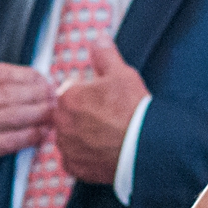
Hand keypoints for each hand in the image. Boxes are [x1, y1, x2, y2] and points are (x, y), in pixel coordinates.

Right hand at [0, 21, 55, 201]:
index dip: (26, 75)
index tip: (42, 78)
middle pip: (10, 95)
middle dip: (38, 94)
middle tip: (55, 94)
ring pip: (13, 118)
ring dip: (39, 114)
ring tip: (54, 111)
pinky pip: (8, 142)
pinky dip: (29, 137)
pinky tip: (43, 133)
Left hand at [55, 38, 148, 185]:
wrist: (146, 146)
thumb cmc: (134, 111)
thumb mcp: (122, 74)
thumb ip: (105, 55)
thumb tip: (99, 40)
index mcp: (68, 97)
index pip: (69, 91)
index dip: (86, 94)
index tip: (99, 99)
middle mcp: (62, 123)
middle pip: (66, 115)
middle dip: (81, 114)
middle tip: (104, 117)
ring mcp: (67, 147)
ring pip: (68, 137)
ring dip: (80, 135)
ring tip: (104, 134)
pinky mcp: (76, 167)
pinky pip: (74, 160)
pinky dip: (84, 156)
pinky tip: (100, 150)